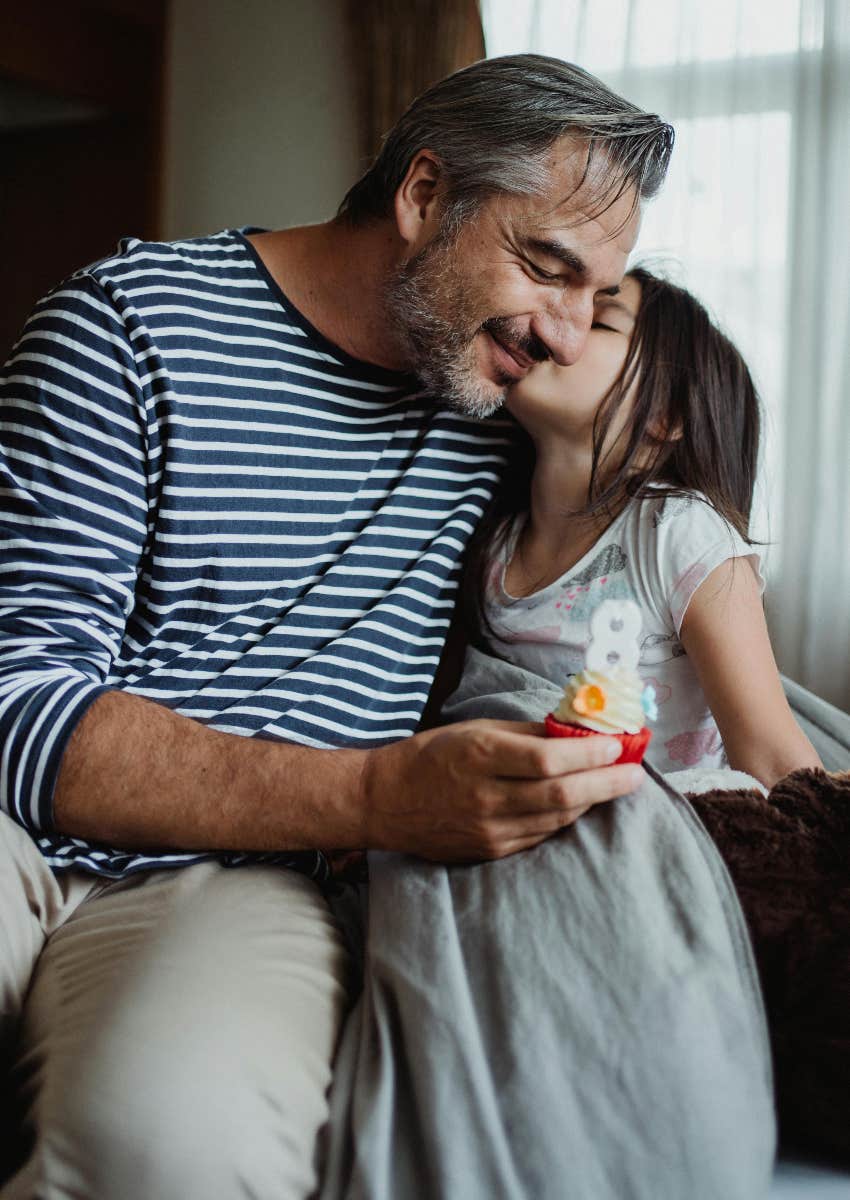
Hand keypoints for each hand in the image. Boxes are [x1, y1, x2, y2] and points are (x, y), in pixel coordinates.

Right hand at [360, 719, 643, 862]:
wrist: (384, 802)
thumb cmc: (431, 756)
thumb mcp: (474, 731)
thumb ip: (524, 734)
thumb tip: (575, 731)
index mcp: (480, 756)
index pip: (549, 760)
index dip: (590, 754)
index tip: (618, 745)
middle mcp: (485, 796)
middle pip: (561, 795)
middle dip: (607, 784)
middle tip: (636, 774)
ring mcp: (488, 830)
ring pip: (556, 819)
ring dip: (592, 802)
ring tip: (616, 785)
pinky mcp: (490, 851)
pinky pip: (540, 835)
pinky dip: (565, 818)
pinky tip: (581, 804)